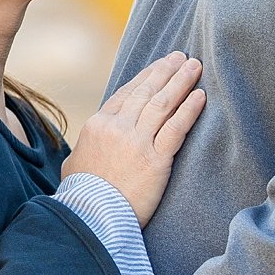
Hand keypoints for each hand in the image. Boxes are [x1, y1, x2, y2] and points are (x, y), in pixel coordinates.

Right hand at [61, 52, 204, 222]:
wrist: (91, 217)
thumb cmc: (80, 196)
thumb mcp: (73, 165)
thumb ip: (83, 150)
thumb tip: (84, 151)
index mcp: (97, 124)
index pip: (126, 93)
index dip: (146, 77)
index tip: (160, 66)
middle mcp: (117, 127)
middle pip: (147, 92)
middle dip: (166, 71)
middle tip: (182, 57)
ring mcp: (137, 142)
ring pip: (163, 103)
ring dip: (181, 82)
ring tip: (195, 66)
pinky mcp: (155, 160)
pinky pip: (176, 128)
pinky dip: (189, 110)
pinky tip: (200, 96)